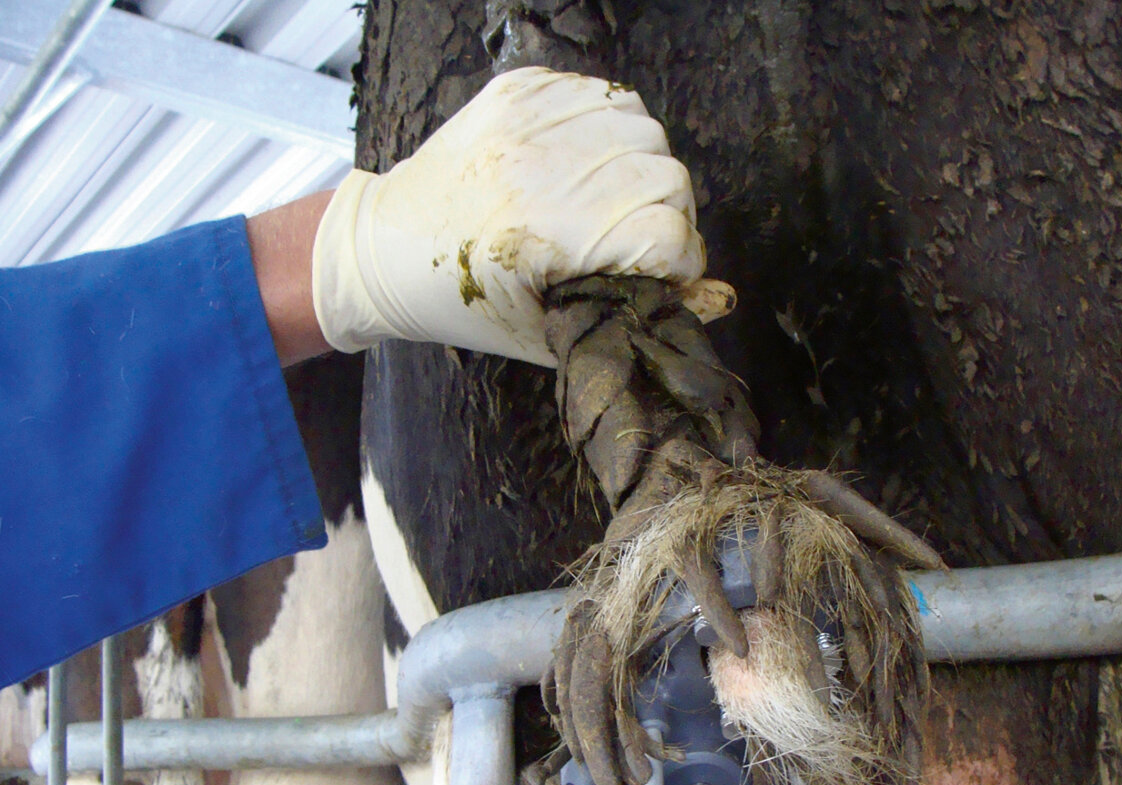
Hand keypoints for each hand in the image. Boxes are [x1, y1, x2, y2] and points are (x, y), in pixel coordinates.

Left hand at [311, 67, 731, 360]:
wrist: (384, 248)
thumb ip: (631, 315)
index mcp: (544, 234)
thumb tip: (715, 299)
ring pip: (644, 128)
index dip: (681, 262)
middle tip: (640, 242)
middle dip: (669, 216)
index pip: (665, 232)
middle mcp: (540, 166)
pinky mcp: (519, 91)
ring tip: (616, 199)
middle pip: (667, 176)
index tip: (666, 277)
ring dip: (645, 168)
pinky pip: (604, 94)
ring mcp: (529, 119)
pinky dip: (612, 129)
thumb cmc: (464, 304)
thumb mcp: (549, 332)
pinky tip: (589, 163)